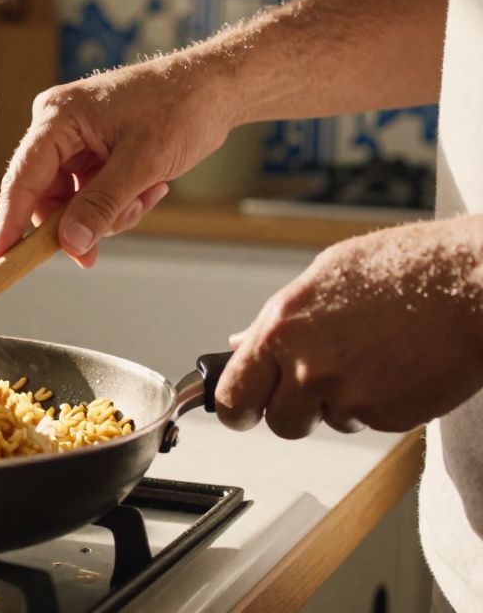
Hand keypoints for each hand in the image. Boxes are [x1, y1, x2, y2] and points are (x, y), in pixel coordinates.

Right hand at [0, 57, 236, 266]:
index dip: (8, 224)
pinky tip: (149, 189)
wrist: (217, 86)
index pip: (21, 180)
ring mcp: (75, 140)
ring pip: (71, 202)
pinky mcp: (92, 150)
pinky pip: (91, 194)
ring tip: (147, 196)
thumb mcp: (142, 163)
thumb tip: (69, 244)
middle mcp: (57, 126)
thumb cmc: (182, 107)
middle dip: (80, 222)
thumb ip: (101, 205)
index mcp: (57, 117)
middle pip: (46, 197)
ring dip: (109, 212)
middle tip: (101, 246)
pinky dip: (118, 202)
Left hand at [216, 217, 482, 437]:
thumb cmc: (407, 268)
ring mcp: (347, 395)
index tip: (242, 411)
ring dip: (341, 404)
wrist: (474, 284)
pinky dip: (380, 404)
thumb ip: (277, 320)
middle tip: (319, 385)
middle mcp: (307, 366)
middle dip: (293, 411)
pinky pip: (369, 421)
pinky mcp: (386, 415)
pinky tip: (398, 367)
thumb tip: (241, 343)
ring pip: (327, 422)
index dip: (236, 409)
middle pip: (278, 422)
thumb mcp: (324, 277)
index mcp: (281, 328)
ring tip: (372, 359)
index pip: (232, 395)